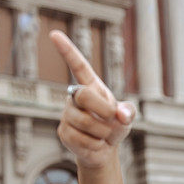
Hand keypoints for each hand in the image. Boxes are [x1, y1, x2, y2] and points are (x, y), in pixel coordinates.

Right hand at [49, 30, 134, 168]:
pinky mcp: (64, 132)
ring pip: (85, 122)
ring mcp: (67, 114)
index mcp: (91, 88)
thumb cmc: (115, 126)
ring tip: (104, 134)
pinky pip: (82, 139)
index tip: (54, 34)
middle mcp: (75, 97)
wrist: (104, 149)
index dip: (67, 51)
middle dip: (104, 111)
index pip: (78, 66)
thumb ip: (129, 111)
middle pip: (84, 96)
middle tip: (113, 121)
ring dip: (103, 132)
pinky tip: (95, 144)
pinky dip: (96, 145)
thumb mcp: (127, 117)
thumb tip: (121, 115)